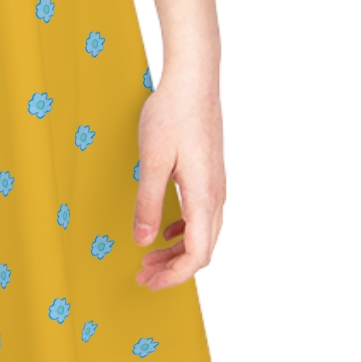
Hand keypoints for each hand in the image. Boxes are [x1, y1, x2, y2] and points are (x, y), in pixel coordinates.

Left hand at [130, 66, 224, 288]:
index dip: (174, 276)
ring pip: (204, 233)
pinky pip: (203, 215)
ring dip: (178, 250)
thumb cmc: (172, 114)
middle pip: (202, 249)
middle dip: (173, 269)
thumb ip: (148, 203)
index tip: (149, 281)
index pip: (197, 254)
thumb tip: (144, 241)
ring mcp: (217, 184)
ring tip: (150, 257)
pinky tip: (166, 228)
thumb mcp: (152, 160)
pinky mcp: (211, 173)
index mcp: (204, 196)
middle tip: (143, 275)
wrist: (194, 80)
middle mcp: (216, 194)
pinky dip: (184, 230)